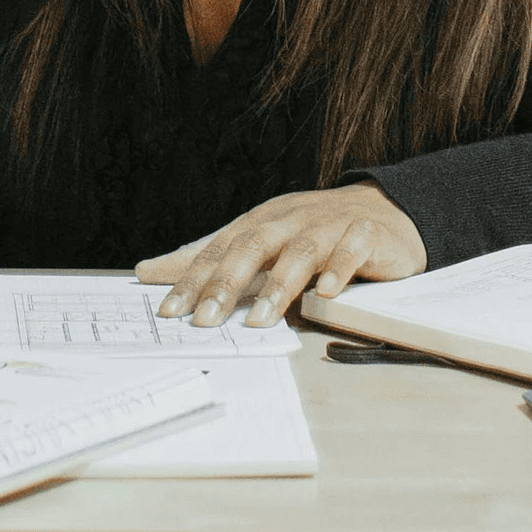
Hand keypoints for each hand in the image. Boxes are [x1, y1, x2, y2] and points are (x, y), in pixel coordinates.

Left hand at [140, 182, 426, 329]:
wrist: (383, 211)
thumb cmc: (311, 232)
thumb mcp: (258, 241)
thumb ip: (208, 260)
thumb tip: (147, 271)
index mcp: (260, 222)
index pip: (220, 250)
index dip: (193, 279)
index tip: (170, 311)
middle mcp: (290, 219)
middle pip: (253, 247)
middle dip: (227, 283)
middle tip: (205, 319)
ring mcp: (329, 225)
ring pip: (301, 251)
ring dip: (279, 285)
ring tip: (260, 319)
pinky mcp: (367, 234)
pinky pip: (353, 248)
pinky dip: (339, 267)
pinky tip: (326, 293)